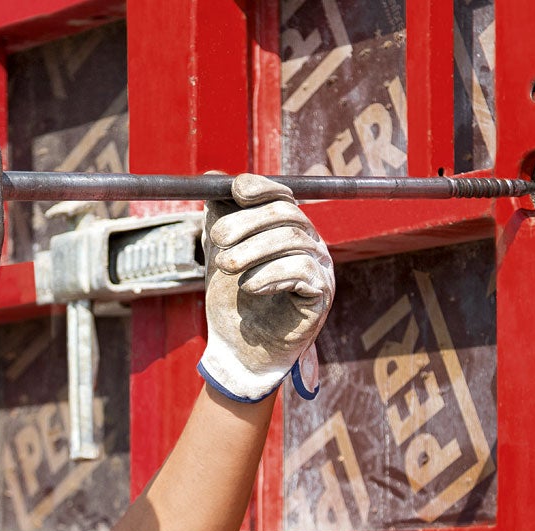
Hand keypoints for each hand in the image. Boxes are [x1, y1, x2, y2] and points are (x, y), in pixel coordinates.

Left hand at [197, 174, 334, 401]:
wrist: (237, 348)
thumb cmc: (231, 302)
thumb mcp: (220, 253)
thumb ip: (218, 217)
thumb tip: (212, 177)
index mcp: (286, 228)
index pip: (282, 194)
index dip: (260, 187)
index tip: (234, 190)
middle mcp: (309, 242)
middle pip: (286, 214)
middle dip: (247, 222)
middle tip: (217, 239)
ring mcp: (320, 267)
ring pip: (292, 240)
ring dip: (252, 250)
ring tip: (225, 266)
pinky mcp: (322, 294)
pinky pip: (301, 272)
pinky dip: (270, 275)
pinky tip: (249, 286)